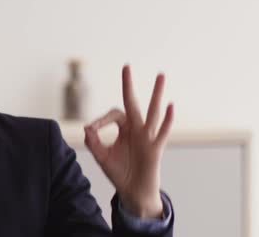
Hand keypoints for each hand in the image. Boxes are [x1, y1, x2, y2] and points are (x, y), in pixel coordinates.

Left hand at [84, 65, 173, 218]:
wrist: (133, 192)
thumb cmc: (120, 172)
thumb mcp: (102, 157)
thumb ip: (94, 143)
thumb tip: (86, 127)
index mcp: (124, 128)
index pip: (114, 114)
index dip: (101, 120)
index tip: (92, 129)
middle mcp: (137, 128)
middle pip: (133, 102)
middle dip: (128, 85)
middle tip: (126, 66)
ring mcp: (148, 137)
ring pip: (152, 111)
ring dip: (156, 93)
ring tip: (160, 75)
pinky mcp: (155, 148)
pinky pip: (163, 131)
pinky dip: (168, 119)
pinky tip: (171, 105)